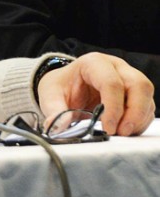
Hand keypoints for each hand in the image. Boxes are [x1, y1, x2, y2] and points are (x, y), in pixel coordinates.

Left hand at [37, 52, 154, 136]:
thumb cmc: (60, 87)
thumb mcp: (50, 96)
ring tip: (121, 133)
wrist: (65, 85)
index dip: (113, 108)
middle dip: (134, 113)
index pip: (112, 83)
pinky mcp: (135, 92)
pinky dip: (139, 121)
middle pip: (139, 85)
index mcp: (93, 63)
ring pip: (146, 96)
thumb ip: (54, 111)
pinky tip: (125, 131)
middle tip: (120, 133)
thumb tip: (58, 127)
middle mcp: (115, 67)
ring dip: (138, 119)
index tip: (108, 129)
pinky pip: (147, 106)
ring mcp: (128, 77)